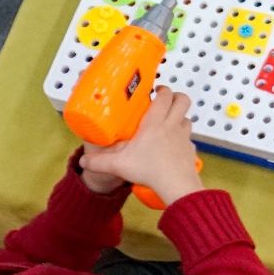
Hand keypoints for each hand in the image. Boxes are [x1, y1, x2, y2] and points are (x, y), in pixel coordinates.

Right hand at [79, 88, 204, 206]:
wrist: (176, 185)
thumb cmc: (149, 171)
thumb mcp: (119, 165)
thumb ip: (99, 162)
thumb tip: (83, 161)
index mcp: (155, 123)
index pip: (164, 96)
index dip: (162, 90)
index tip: (155, 91)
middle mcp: (172, 126)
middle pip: (183, 100)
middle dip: (176, 96)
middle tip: (165, 100)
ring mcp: (184, 137)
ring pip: (187, 118)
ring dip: (180, 116)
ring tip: (169, 122)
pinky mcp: (190, 149)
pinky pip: (189, 138)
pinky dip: (183, 137)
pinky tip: (174, 145)